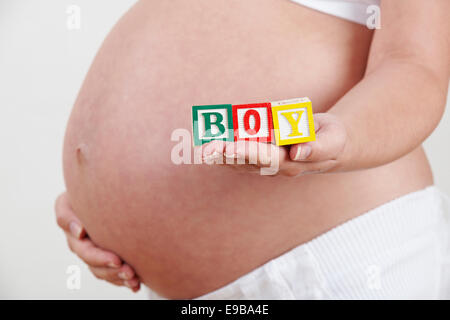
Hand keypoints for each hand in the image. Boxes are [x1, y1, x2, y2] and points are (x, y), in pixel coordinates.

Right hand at [55, 192, 140, 291]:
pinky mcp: (106, 256)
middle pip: (93, 261)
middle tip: (128, 269)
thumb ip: (69, 212)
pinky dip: (123, 281)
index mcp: (72, 227)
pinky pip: (112, 273)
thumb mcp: (76, 193)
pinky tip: (136, 285)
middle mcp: (80, 242)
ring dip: (117, 277)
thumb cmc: (90, 186)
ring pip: (102, 271)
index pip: (82, 246)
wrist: (105, 189)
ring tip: (134, 278)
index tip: (116, 258)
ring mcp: (93, 250)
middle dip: (111, 267)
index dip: (98, 256)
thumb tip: (79, 232)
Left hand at [200, 113, 347, 176]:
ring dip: (218, 155)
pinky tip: (206, 148)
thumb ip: (317, 148)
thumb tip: (297, 152)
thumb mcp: (333, 140)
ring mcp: (266, 164)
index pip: (266, 157)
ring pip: (237, 161)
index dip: (247, 151)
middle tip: (205, 148)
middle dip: (225, 154)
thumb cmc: (332, 138)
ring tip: (199, 149)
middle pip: (245, 161)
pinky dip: (222, 153)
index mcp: (292, 162)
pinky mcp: (260, 159)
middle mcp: (275, 166)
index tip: (230, 147)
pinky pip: (237, 157)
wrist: (331, 145)